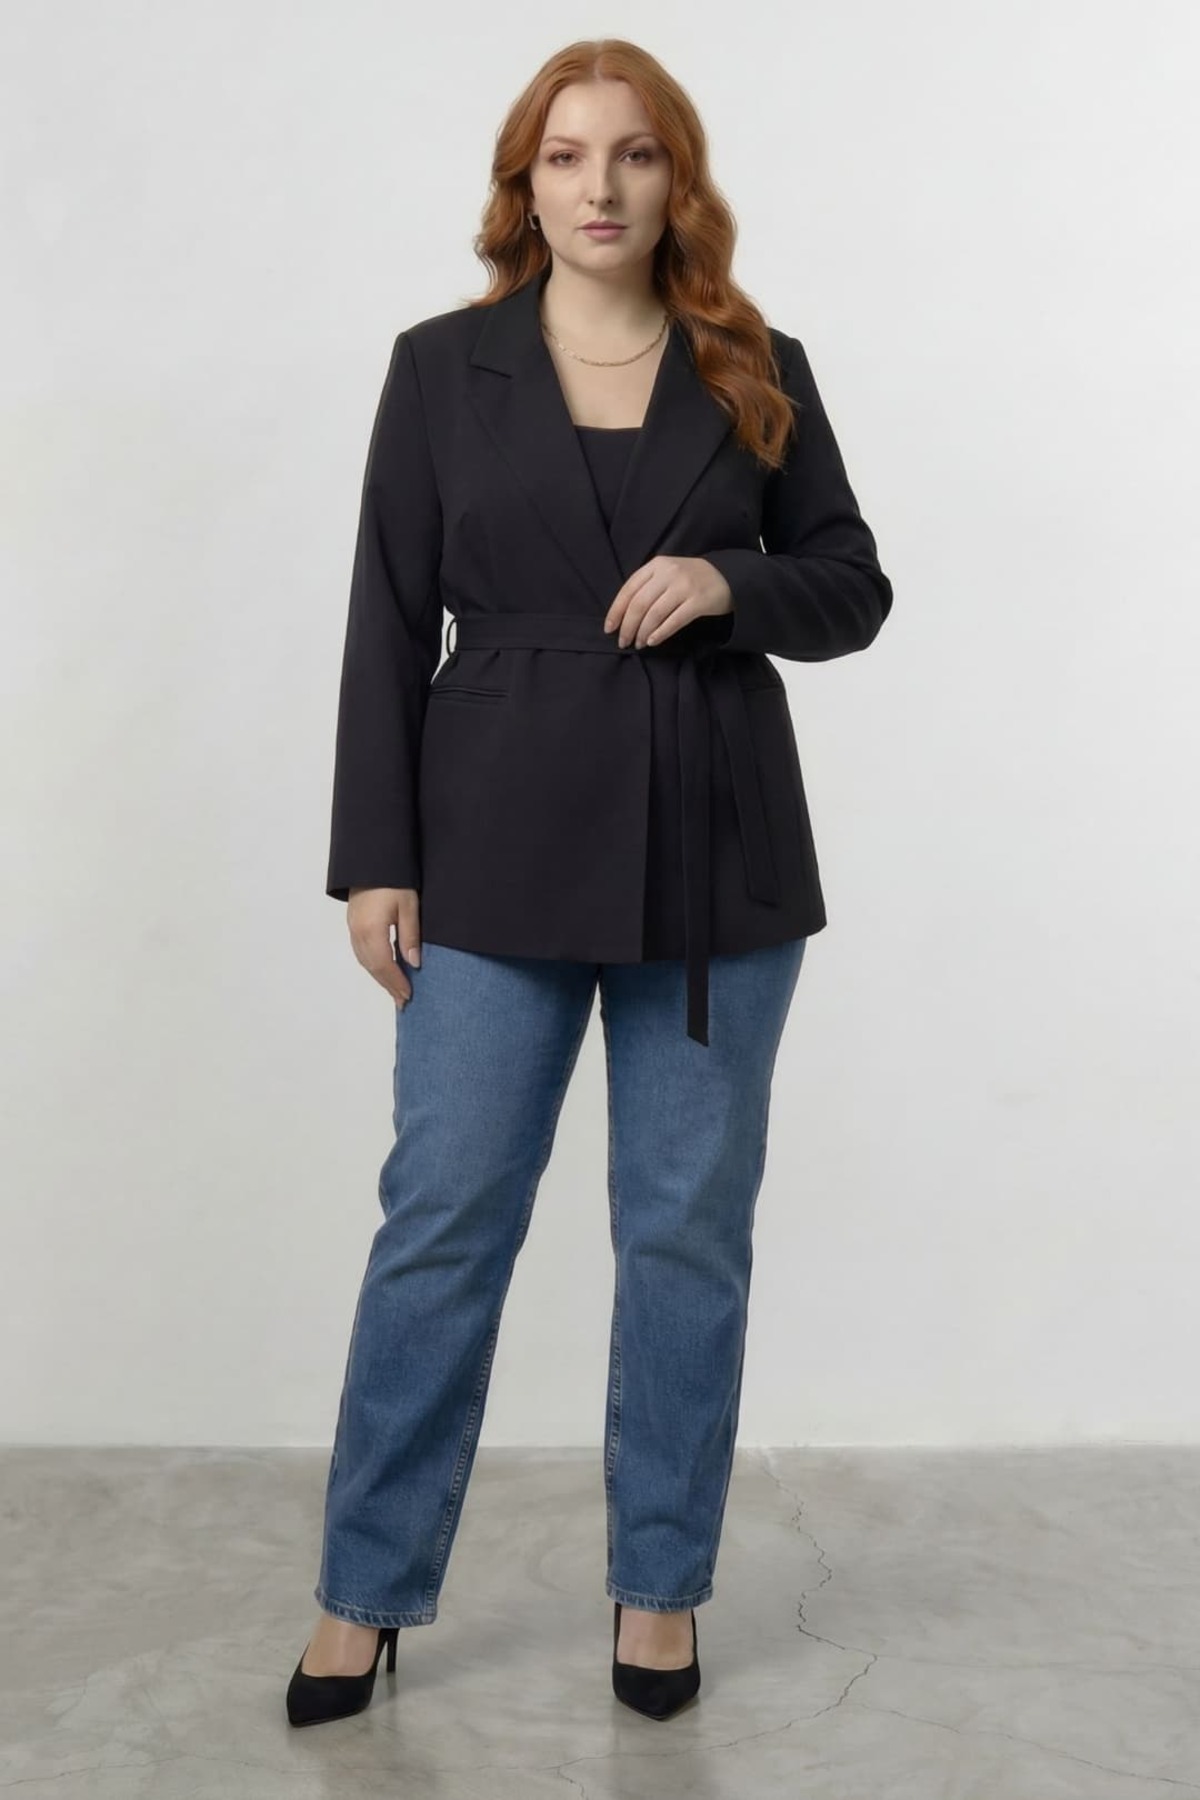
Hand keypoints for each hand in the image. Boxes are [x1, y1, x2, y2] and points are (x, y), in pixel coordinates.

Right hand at [347, 887, 421, 1006]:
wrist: (372, 859)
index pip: (384, 965)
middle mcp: (357, 933)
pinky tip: (383, 970)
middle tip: (403, 1001)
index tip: (409, 996)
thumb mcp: (408, 906)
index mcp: (371, 930)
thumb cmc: (394, 879)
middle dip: (389, 985)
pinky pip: (361, 952)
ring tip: (395, 990)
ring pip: (365, 961)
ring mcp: (352, 928)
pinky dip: (373, 965)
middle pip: (373, 967)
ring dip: (380, 978)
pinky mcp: (353, 924)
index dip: (396, 982)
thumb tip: (414, 964)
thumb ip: (410, 936)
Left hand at [603, 556, 732, 649]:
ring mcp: (684, 587)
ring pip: (655, 613)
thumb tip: (623, 615)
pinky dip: (660, 633)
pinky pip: (674, 621)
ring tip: (638, 644)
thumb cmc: (689, 578)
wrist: (726, 575)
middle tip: (623, 642)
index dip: (616, 611)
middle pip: (639, 604)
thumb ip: (646, 587)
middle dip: (627, 626)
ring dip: (642, 632)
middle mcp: (668, 573)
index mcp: (656, 565)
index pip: (629, 589)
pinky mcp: (698, 601)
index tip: (609, 628)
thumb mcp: (666, 573)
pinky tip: (652, 641)